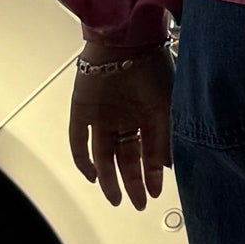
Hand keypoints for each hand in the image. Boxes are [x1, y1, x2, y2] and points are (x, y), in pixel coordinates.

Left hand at [69, 41, 175, 209]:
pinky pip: (78, 140)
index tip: (155, 193)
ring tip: (116, 199)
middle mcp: (124, 117)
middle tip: (138, 203)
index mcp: (147, 114)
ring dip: (109, 178)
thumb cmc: (151, 66)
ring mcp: (102, 115)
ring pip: (104, 154)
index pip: (149, 152)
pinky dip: (83, 160)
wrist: (125, 40)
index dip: (152, 174)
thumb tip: (165, 169)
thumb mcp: (167, 110)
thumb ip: (164, 141)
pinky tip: (92, 177)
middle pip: (127, 156)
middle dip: (133, 182)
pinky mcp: (81, 110)